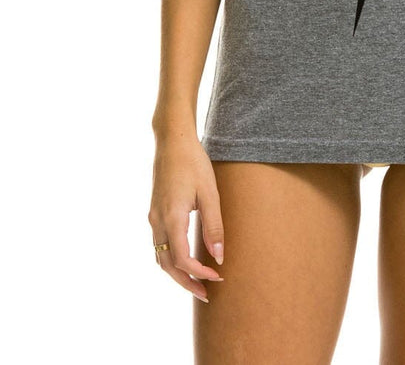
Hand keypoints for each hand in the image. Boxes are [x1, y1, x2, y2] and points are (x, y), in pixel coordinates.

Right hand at [147, 133, 225, 302]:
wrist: (172, 141)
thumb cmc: (194, 163)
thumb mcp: (210, 193)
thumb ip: (214, 226)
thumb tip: (219, 257)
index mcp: (172, 217)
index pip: (182, 259)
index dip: (199, 273)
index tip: (218, 276)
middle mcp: (157, 221)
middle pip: (167, 265)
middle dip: (186, 282)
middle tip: (206, 294)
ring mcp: (153, 217)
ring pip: (160, 256)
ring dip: (177, 273)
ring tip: (197, 282)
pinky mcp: (154, 212)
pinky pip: (159, 244)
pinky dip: (171, 259)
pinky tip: (186, 259)